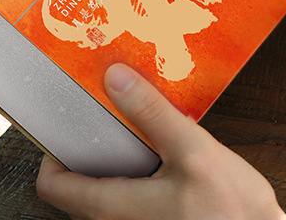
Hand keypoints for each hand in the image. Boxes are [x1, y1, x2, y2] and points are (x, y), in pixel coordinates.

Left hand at [36, 63, 285, 219]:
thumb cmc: (234, 211)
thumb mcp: (195, 152)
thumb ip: (152, 115)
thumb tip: (115, 79)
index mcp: (118, 208)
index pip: (54, 187)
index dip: (51, 150)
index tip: (64, 118)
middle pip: (77, 186)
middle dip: (85, 146)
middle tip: (98, 110)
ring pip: (106, 188)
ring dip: (112, 157)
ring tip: (129, 122)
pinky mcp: (160, 218)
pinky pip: (130, 193)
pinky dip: (134, 167)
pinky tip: (159, 146)